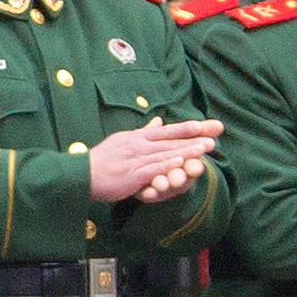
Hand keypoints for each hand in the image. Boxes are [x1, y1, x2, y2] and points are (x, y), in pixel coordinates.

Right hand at [84, 115, 224, 202]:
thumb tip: (158, 121)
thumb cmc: (102, 161)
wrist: (81, 175)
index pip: (166, 130)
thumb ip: (143, 132)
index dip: (187, 127)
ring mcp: (135, 159)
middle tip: (216, 133)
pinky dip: (167, 164)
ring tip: (206, 147)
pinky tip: (181, 161)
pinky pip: (152, 168)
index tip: (206, 125)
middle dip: (195, 136)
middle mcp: (138, 145)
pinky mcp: (131, 174)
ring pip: (166, 153)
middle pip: (171, 139)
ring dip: (187, 150)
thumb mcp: (123, 141)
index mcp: (137, 137)